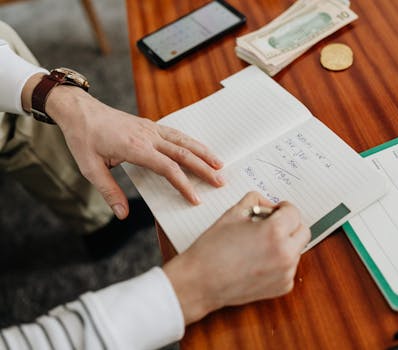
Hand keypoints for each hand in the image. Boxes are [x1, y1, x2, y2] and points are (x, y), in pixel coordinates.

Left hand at [42, 84, 223, 218]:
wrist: (80, 111)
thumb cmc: (84, 139)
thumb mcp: (90, 169)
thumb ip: (109, 192)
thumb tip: (123, 215)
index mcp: (135, 148)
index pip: (168, 168)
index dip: (184, 185)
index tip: (196, 198)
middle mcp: (148, 136)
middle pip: (183, 153)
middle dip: (204, 168)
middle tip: (221, 181)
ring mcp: (151, 129)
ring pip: (184, 140)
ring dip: (204, 152)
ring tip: (220, 164)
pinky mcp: (151, 126)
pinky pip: (177, 134)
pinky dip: (192, 143)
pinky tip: (200, 149)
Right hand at [163, 192, 310, 324]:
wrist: (200, 282)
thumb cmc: (213, 248)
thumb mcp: (233, 214)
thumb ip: (255, 201)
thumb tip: (269, 204)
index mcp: (274, 232)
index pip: (294, 212)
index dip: (283, 208)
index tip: (275, 210)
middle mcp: (285, 254)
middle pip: (303, 231)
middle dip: (290, 225)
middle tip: (271, 225)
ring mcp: (286, 273)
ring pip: (296, 250)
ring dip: (285, 243)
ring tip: (260, 245)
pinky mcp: (282, 287)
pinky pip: (289, 268)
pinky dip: (279, 262)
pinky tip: (258, 261)